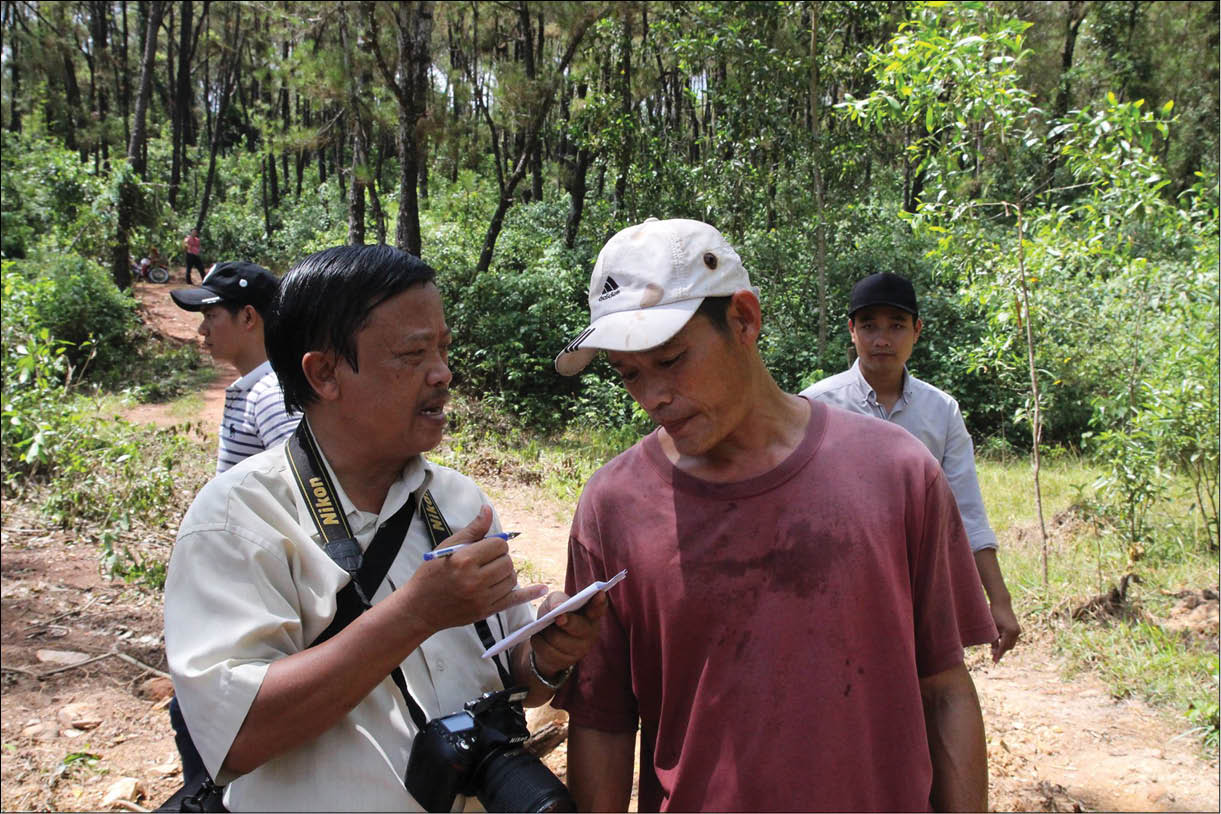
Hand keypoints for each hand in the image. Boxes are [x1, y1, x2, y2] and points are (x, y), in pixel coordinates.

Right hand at [400, 505, 545, 632]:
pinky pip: (514, 600)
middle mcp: (475, 580)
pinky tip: (542, 587)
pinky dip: (529, 594)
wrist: (419, 608)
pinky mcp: (485, 611)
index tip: (483, 549)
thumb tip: (488, 510)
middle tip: (484, 562)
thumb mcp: (447, 547)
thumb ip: (472, 530)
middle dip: (499, 559)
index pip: (499, 545)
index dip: (494, 544)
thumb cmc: (430, 574)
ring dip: (505, 573)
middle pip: (507, 562)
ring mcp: (482, 598)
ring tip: (489, 574)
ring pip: (511, 578)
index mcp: (465, 560)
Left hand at [529, 589, 608, 678]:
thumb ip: (558, 599)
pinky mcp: (566, 661)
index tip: (599, 593)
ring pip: (558, 639)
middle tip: (559, 617)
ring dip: (546, 632)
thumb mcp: (555, 603)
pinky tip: (540, 637)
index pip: (598, 607)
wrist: (546, 641)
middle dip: (568, 622)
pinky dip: (539, 642)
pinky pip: (547, 650)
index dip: (599, 601)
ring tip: (543, 627)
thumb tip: (557, 606)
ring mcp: (580, 649)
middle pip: (579, 627)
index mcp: (590, 615)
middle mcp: (590, 633)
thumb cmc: (554, 616)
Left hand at [990, 598, 1020, 662]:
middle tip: (992, 656)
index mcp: (1010, 631)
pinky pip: (1011, 639)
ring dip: (1003, 647)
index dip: (998, 654)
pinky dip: (1005, 641)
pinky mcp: (1017, 629)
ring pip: (1010, 644)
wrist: (1001, 603)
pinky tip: (998, 641)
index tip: (994, 662)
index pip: (1003, 646)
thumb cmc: (994, 613)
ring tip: (994, 649)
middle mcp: (1016, 632)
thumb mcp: (992, 627)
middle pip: (1008, 647)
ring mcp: (1018, 630)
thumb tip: (993, 652)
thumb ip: (994, 640)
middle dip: (1001, 651)